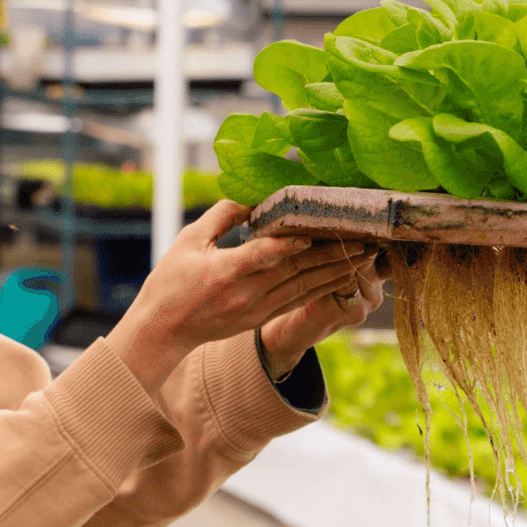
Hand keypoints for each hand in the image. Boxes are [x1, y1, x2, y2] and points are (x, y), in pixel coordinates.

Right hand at [108, 202, 375, 391]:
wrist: (163, 331)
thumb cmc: (170, 282)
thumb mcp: (188, 241)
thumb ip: (221, 216)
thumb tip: (250, 195)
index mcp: (224, 272)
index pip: (263, 256)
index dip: (290, 244)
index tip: (316, 231)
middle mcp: (246, 294)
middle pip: (296, 271)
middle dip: (332, 254)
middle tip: (364, 237)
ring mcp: (256, 309)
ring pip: (304, 288)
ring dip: (336, 271)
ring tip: (364, 255)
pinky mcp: (261, 318)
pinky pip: (298, 301)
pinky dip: (323, 289)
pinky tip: (343, 277)